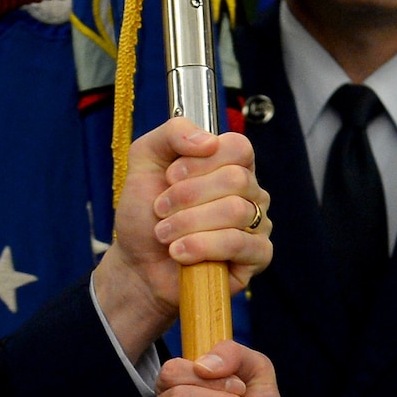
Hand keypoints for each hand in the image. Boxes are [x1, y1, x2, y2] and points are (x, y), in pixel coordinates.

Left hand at [93, 119, 271, 358]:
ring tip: (164, 234)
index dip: (201, 161)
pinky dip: (201, 246)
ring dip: (187, 223)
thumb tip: (208, 141)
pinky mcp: (258, 256)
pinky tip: (179, 252)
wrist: (138, 264)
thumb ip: (172, 132)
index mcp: (230, 165)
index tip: (170, 176)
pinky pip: (238, 243)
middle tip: (160, 210)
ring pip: (235, 211)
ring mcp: (258, 224)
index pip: (238, 147)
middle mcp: (250, 192)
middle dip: (187, 196)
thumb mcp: (146, 159)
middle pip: (236, 179)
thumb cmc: (145, 213)